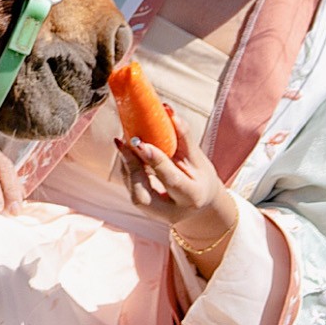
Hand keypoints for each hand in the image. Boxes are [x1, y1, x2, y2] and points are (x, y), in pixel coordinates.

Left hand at [117, 120, 239, 282]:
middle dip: (133, 168)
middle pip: (143, 196)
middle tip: (125, 140)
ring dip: (128, 165)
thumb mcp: (197, 158)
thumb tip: (167, 109)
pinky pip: (131, 188)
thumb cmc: (200, 175)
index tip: (139, 142)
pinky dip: (128, 167)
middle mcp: (172, 212)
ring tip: (125, 141)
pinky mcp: (144, 210)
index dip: (155, 161)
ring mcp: (156, 214)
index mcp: (192, 197)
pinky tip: (127, 150)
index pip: (171, 180)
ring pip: (134, 193)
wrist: (200, 203)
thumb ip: (183, 137)